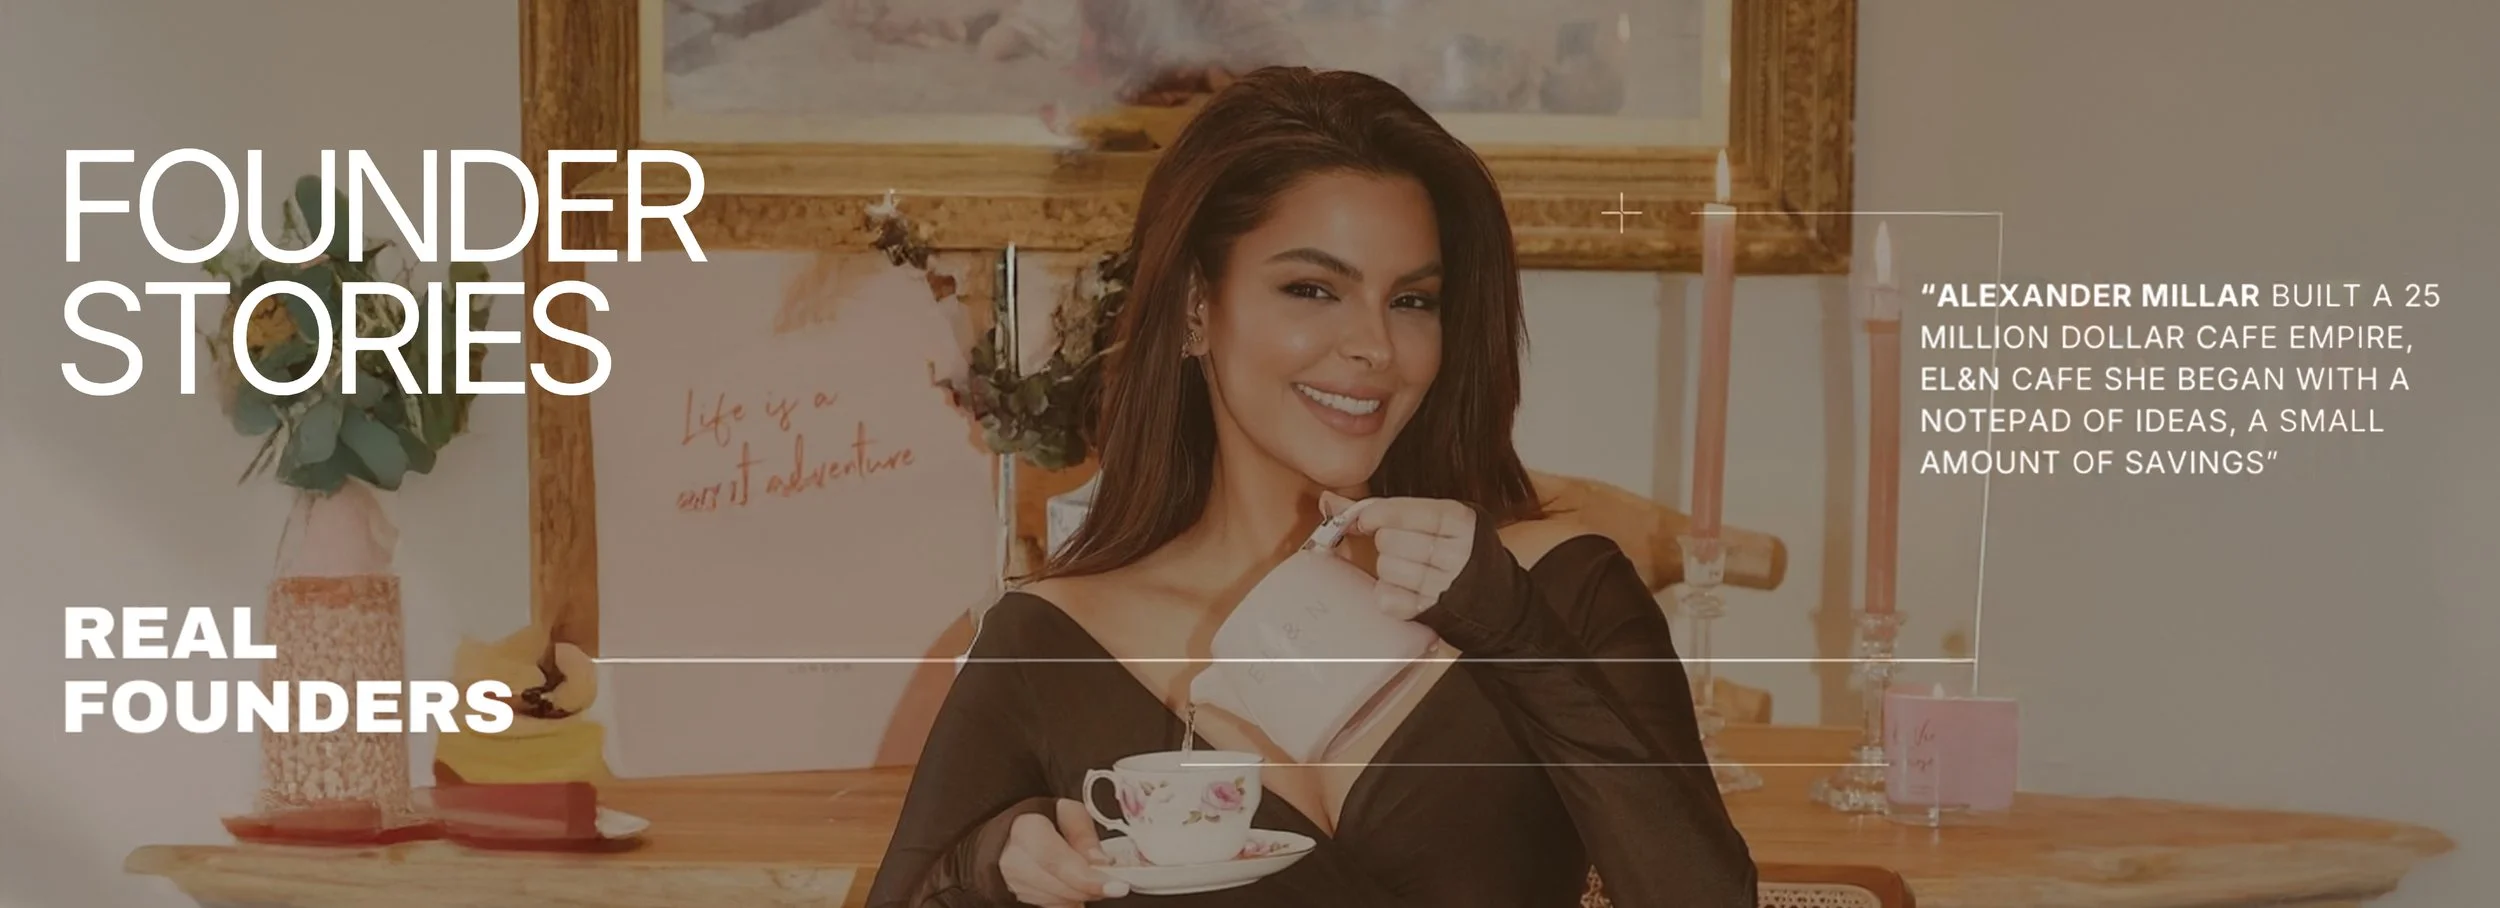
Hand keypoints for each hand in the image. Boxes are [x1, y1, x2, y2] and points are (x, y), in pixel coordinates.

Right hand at [1000, 799, 1130, 905]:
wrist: (1014, 833)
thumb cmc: (1045, 820)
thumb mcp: (1069, 812)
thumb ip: (1085, 834)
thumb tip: (1100, 862)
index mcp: (1026, 830)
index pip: (1057, 861)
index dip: (1088, 878)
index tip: (1116, 886)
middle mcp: (1014, 860)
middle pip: (1062, 887)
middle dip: (1093, 887)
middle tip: (1116, 881)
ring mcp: (1016, 884)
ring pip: (1061, 901)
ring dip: (1084, 893)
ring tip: (1093, 875)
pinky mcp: (1023, 899)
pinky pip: (1058, 906)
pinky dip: (1074, 898)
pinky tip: (1078, 884)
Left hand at [1319, 491, 1477, 619]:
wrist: (1499, 602)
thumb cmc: (1460, 553)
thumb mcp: (1438, 521)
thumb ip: (1387, 509)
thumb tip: (1328, 500)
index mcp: (1458, 519)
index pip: (1402, 511)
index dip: (1375, 516)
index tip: (1366, 521)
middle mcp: (1456, 550)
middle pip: (1388, 540)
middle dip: (1389, 544)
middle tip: (1406, 549)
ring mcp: (1446, 584)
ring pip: (1385, 568)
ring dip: (1389, 571)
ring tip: (1412, 571)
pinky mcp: (1434, 613)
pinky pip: (1387, 599)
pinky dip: (1390, 596)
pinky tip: (1409, 592)